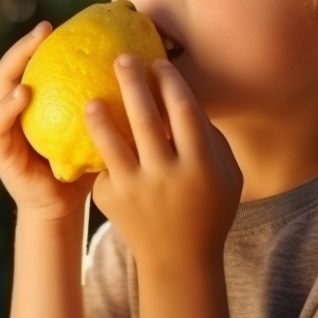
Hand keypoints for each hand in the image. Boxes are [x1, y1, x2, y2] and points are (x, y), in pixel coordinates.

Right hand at [0, 21, 96, 222]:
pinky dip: (7, 108)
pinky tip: (23, 95)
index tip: (69, 20)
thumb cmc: (88, 164)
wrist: (65, 205)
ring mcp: (4, 126)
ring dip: (13, 69)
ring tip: (32, 54)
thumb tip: (149, 63)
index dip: (50, 40)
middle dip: (26, 45)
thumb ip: (112, 99)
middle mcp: (16, 107)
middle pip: (14, 67)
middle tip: (44, 29)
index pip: (39, 61)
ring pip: (0, 90)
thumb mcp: (103, 127)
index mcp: (39, 98)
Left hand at [85, 55, 242, 270]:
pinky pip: (104, 166)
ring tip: (91, 97)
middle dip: (132, 81)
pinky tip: (93, 134)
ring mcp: (135, 189)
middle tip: (121, 57)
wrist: (179, 260)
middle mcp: (167, 175)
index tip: (159, 62)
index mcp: (199, 164)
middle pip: (145, 117)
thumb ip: (210, 136)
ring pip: (110, 142)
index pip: (183, 110)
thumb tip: (183, 94)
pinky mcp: (111, 201)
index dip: (170, 81)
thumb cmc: (208, 207)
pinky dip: (99, 149)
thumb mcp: (226, 173)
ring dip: (99, 115)